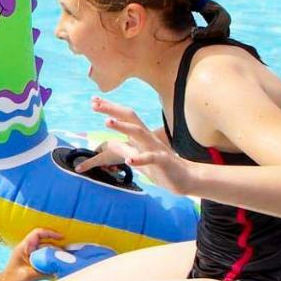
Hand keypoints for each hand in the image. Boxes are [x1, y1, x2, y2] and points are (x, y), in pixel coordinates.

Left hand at [2, 228, 63, 280]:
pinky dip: (53, 264)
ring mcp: (31, 258)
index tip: (62, 237)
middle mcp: (28, 250)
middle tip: (68, 256)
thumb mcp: (28, 276)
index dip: (50, 233)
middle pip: (46, 243)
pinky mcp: (33, 265)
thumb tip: (59, 269)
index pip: (38, 233)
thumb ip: (43, 271)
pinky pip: (46, 261)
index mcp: (24, 247)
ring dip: (56, 256)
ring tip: (67, 262)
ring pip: (47, 252)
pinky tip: (60, 269)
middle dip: (57, 248)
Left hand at [83, 97, 197, 194]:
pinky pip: (151, 158)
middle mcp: (148, 138)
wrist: (187, 179)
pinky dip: (139, 158)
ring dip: (122, 127)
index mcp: (141, 136)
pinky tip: (129, 160)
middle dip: (113, 110)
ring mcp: (156, 148)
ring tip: (107, 122)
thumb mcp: (138, 158)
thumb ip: (125, 150)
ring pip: (139, 133)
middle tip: (95, 105)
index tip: (94, 101)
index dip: (110, 109)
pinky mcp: (163, 161)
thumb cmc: (161, 168)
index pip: (124, 117)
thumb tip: (110, 142)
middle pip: (130, 118)